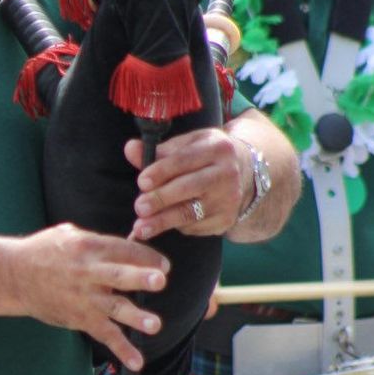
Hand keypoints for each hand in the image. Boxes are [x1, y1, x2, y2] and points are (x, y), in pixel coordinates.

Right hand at [8, 222, 169, 371]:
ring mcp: (84, 298)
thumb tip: (127, 243)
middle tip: (159, 281)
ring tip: (155, 325)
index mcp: (88, 247)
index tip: (163, 265)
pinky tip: (137, 362)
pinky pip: (103, 334)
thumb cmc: (42, 251)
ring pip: (114, 308)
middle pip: (117, 275)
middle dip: (139, 277)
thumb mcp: (68, 234)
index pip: (123, 249)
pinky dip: (120, 349)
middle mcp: (87, 273)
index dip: (145, 255)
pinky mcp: (79, 318)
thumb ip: (97, 240)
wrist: (14, 276)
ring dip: (135, 317)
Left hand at [124, 127, 247, 240]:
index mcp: (217, 148)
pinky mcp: (226, 219)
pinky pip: (195, 226)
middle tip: (139, 208)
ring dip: (162, 222)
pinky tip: (162, 225)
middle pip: (189, 187)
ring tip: (140, 228)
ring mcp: (229, 199)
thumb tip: (130, 149)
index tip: (142, 182)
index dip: (161, 171)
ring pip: (191, 213)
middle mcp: (227, 174)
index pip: (184, 160)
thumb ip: (158, 150)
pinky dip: (176, 226)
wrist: (243, 173)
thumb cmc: (204, 157)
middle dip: (161, 199)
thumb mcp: (187, 145)